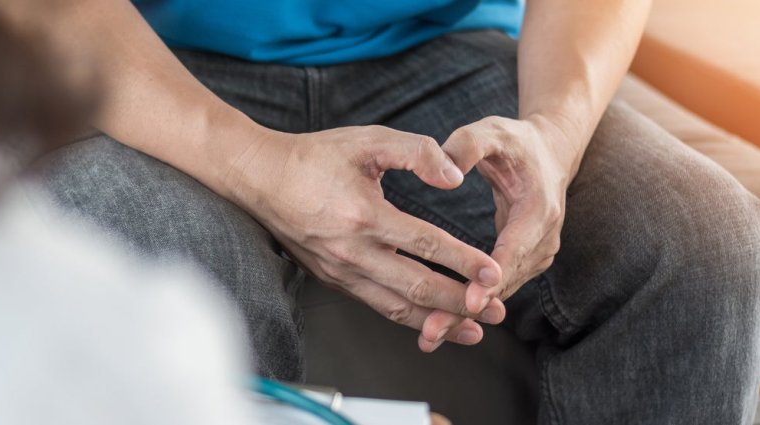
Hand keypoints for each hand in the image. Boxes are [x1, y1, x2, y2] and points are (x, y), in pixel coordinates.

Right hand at [233, 125, 506, 346]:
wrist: (261, 179)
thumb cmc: (315, 157)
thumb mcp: (368, 139)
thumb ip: (416, 152)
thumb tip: (454, 178)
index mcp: (364, 215)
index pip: (426, 245)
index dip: (464, 261)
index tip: (495, 272)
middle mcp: (353, 252)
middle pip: (417, 287)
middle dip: (462, 303)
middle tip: (497, 310)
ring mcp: (341, 271)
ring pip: (398, 308)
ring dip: (439, 322)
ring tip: (474, 331)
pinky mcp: (334, 280)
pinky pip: (378, 306)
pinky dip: (409, 320)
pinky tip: (431, 324)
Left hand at [419, 115, 583, 346]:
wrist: (546, 151)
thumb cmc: (513, 142)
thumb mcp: (490, 132)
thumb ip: (467, 145)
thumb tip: (446, 169)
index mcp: (538, 210)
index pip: (514, 251)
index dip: (489, 278)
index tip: (468, 300)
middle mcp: (543, 239)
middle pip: (504, 282)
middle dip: (468, 308)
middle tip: (433, 331)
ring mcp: (536, 254)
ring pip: (500, 292)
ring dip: (465, 314)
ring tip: (430, 335)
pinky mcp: (524, 261)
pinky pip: (495, 288)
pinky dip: (470, 305)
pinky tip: (440, 323)